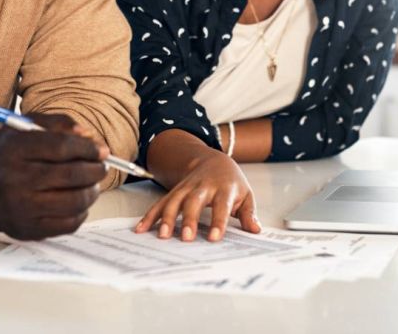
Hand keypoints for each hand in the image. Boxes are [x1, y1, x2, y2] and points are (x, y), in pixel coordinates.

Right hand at [0, 113, 108, 239]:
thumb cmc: (10, 155)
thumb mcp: (25, 127)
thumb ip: (58, 123)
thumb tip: (87, 135)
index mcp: (14, 149)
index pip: (61, 146)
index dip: (87, 148)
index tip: (101, 150)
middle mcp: (14, 179)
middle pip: (71, 175)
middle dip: (95, 170)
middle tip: (102, 166)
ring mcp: (21, 208)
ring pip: (74, 201)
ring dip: (92, 191)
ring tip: (93, 183)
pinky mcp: (28, 230)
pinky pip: (69, 224)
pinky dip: (82, 211)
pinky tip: (79, 200)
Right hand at [135, 148, 259, 241]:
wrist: (213, 160)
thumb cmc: (230, 181)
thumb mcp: (245, 194)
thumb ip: (249, 213)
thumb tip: (255, 230)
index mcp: (223, 188)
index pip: (221, 205)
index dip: (219, 221)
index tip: (215, 237)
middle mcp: (203, 187)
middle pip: (194, 201)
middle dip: (189, 219)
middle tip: (186, 237)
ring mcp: (186, 188)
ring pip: (175, 201)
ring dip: (168, 218)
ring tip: (163, 235)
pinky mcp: (175, 191)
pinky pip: (161, 203)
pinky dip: (151, 216)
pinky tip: (142, 228)